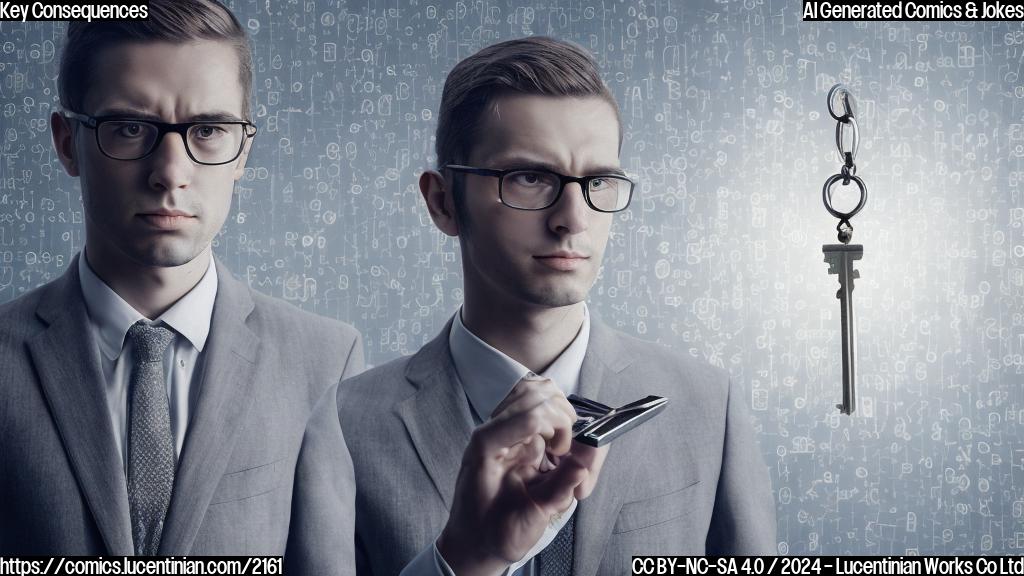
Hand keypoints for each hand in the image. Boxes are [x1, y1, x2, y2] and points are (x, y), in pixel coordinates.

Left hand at [437, 375, 608, 575]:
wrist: (474, 542)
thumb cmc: (492, 532)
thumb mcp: (527, 519)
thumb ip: (557, 491)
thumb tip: (582, 465)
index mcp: (488, 446)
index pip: (531, 413)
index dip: (558, 428)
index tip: (563, 453)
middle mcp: (495, 430)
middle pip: (540, 393)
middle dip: (564, 418)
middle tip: (566, 453)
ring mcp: (507, 431)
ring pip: (543, 393)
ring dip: (563, 416)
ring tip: (564, 450)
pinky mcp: (520, 436)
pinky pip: (544, 408)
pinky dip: (562, 422)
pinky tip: (561, 450)